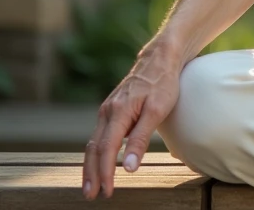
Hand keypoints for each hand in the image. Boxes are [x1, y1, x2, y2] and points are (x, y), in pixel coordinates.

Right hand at [82, 43, 182, 199]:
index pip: (107, 149)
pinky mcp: (111, 109)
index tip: (106, 191)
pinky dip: (97, 152)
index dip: (105, 172)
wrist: (160, 58)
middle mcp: (107, 111)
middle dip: (91, 173)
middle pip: (94, 148)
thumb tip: (130, 166)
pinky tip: (100, 162)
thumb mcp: (157, 110)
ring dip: (91, 165)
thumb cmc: (163, 83)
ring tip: (92, 185)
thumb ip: (141, 138)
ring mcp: (107, 109)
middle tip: (90, 195)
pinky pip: (99, 134)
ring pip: (94, 142)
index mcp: (118, 112)